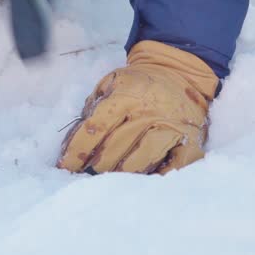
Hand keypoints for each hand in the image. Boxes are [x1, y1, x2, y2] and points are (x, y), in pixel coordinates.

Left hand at [58, 41, 218, 174]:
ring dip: (122, 173)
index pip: (95, 127)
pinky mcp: (188, 141)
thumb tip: (73, 141)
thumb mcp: (111, 82)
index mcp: (126, 95)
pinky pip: (173, 166)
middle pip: (114, 148)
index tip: (65, 166)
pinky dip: (157, 177)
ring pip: (140, 160)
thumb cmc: (139, 84)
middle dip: (96, 165)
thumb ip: (92, 106)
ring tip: (112, 178)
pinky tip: (144, 181)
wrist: (180, 74)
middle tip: (88, 174)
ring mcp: (171, 127)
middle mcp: (148, 111)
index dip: (77, 150)